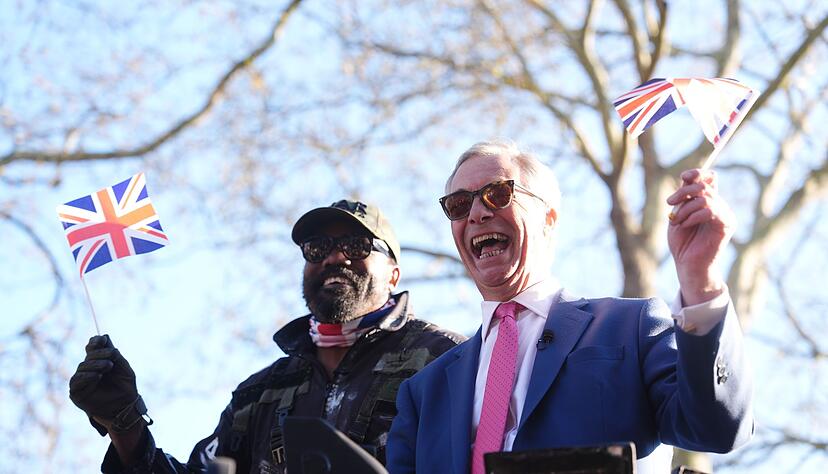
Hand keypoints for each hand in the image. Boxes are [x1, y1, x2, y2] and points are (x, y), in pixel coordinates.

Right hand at [69, 335, 145, 433]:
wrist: (126, 406)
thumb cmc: (125, 387)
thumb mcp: (123, 367)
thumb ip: (113, 353)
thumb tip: (104, 336)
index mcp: (98, 362)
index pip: (91, 348)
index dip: (95, 343)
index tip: (101, 340)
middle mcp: (88, 369)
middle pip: (88, 356)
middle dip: (100, 354)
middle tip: (112, 357)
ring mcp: (81, 381)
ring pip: (82, 366)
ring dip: (95, 365)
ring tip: (108, 366)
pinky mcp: (76, 393)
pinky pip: (77, 381)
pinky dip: (87, 377)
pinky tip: (97, 376)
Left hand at [667, 169, 734, 304]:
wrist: (687, 265)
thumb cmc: (682, 242)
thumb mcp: (679, 214)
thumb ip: (684, 197)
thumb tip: (688, 177)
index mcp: (709, 202)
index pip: (709, 178)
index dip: (697, 173)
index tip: (683, 177)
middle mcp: (720, 206)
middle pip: (704, 186)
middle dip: (683, 192)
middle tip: (670, 202)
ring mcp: (725, 215)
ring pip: (706, 198)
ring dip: (686, 208)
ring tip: (677, 221)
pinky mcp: (726, 225)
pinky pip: (709, 211)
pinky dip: (692, 216)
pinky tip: (685, 225)